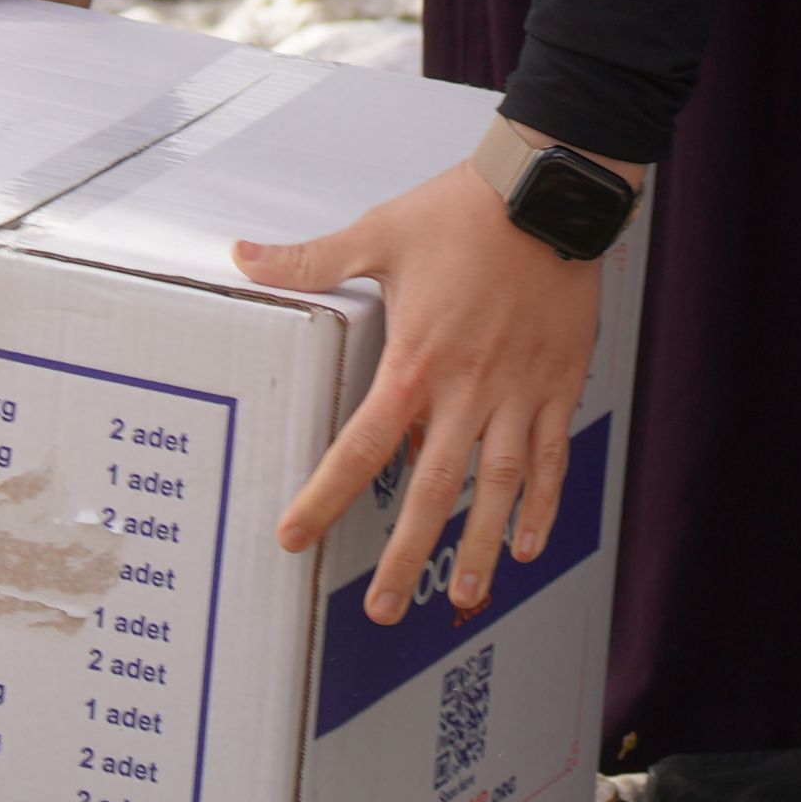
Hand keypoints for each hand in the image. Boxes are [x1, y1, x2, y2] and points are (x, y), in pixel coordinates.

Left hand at [238, 150, 604, 620]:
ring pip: (496, 486)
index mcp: (415, 361)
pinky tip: (529, 543)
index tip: (296, 537)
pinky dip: (542, 503)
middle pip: (431, 489)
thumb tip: (243, 256)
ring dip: (480, 545)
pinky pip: (550, 456)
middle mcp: (467, 389)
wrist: (548, 192)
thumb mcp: (379, 233)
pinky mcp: (557, 384)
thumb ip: (310, 258)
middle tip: (382, 609)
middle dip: (407, 554)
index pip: (360, 446)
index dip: (325, 497)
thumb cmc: (462, 213)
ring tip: (464, 597)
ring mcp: (517, 392)